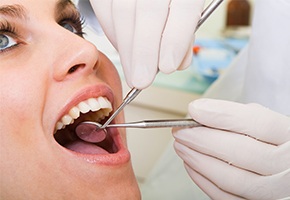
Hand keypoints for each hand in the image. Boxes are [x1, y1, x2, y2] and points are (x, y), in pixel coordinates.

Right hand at [89, 0, 204, 88]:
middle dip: (144, 51)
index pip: (184, 7)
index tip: (168, 67)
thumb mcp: (190, 7)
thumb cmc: (174, 0)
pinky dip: (112, 33)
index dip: (176, 39)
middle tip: (142, 80)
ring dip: (127, 49)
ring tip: (133, 73)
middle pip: (148, 11)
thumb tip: (175, 63)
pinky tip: (123, 49)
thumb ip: (184, 33)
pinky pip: (105, 8)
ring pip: (122, 11)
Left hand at [173, 98, 289, 198]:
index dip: (222, 115)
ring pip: (231, 178)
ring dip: (198, 160)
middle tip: (180, 130)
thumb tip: (202, 112)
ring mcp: (276, 192)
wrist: (288, 172)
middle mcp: (289, 168)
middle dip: (202, 139)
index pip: (258, 123)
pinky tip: (192, 165)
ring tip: (181, 146)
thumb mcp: (270, 126)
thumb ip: (243, 117)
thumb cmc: (277, 144)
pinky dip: (204, 181)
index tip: (195, 109)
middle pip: (240, 152)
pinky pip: (226, 197)